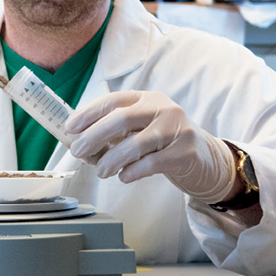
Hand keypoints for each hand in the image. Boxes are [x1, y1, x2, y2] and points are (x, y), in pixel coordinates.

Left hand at [65, 91, 235, 203]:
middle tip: (77, 151)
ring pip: (136, 143)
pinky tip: (124, 177)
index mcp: (147, 98)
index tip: (70, 128)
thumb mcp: (140, 127)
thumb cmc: (163, 143)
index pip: (113, 100)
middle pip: (122, 118)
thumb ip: (114, 130)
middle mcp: (163, 108)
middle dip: (94, 136)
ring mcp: (177, 129)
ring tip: (100, 170)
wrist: (205, 158)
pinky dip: (133, 171)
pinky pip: (153, 162)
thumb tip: (77, 139)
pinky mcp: (186, 152)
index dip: (88, 113)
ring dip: (112, 159)